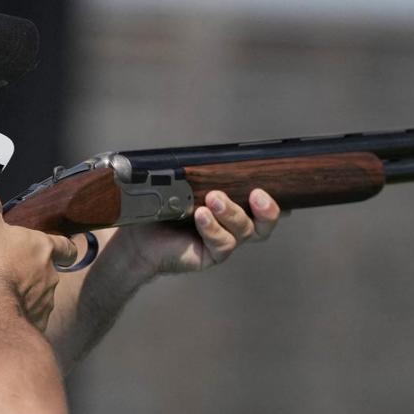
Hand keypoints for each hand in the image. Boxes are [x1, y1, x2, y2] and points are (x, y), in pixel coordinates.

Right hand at [0, 192, 77, 330]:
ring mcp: (45, 301)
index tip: (63, 251)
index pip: (66, 245)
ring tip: (2, 293)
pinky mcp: (36, 322)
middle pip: (48, 271)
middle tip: (11, 271)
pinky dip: (19, 314)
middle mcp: (51, 275)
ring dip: (25, 294)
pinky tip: (1, 312)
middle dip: (33, 271)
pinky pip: (30, 317)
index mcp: (44, 248)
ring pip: (39, 295)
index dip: (65, 247)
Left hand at [118, 188, 284, 276]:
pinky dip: (212, 228)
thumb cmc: (162, 205)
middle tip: (257, 194)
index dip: (276, 199)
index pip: (262, 203)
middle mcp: (234, 226)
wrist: (137, 235)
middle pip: (265, 223)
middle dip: (267, 209)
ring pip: (243, 231)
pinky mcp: (210, 255)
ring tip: (212, 199)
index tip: (276, 187)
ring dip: (231, 212)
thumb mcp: (185, 183)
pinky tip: (200, 215)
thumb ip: (205, 174)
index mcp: (234, 205)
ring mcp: (224, 241)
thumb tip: (217, 157)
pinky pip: (221, 244)